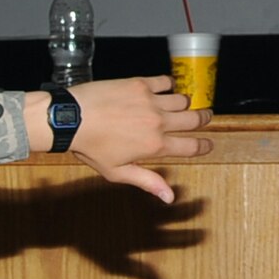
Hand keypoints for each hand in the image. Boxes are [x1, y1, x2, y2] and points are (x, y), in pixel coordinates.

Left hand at [29, 77, 211, 202]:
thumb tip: (170, 197)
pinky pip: (165, 81)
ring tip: (180, 106)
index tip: (208, 144)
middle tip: (205, 118)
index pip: (191, 147)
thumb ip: (146, 181)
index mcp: (155, 146)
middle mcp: (158, 122)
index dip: (204, 146)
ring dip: (184, 104)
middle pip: (195, 119)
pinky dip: (168, 85)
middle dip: (204, 119)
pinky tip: (164, 88)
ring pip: (183, 100)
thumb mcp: (116, 171)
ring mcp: (151, 101)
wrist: (70, 118)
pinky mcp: (140, 84)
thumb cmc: (89, 147)